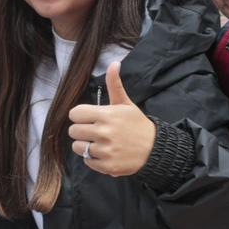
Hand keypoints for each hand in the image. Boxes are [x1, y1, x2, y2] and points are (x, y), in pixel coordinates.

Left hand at [68, 62, 156, 177]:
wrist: (155, 149)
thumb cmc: (137, 124)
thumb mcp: (126, 104)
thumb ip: (115, 85)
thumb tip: (114, 63)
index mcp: (106, 115)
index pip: (75, 114)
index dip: (80, 115)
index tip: (89, 118)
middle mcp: (104, 132)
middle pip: (73, 131)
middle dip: (81, 130)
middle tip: (94, 131)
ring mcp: (105, 150)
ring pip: (78, 147)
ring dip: (85, 146)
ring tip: (99, 143)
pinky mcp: (107, 166)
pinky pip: (87, 161)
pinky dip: (93, 159)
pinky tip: (105, 153)